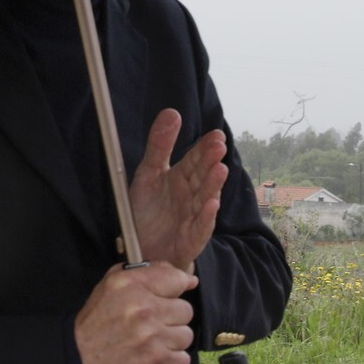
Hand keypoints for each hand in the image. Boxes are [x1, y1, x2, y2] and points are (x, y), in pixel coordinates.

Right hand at [75, 263, 198, 363]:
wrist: (78, 355)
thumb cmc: (97, 319)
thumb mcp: (113, 284)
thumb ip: (149, 273)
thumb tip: (188, 279)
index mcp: (132, 285)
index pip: (177, 279)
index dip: (176, 289)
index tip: (169, 297)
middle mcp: (144, 308)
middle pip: (186, 310)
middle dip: (172, 317)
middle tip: (153, 323)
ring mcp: (151, 335)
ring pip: (186, 335)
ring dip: (172, 340)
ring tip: (153, 341)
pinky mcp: (155, 360)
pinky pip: (183, 359)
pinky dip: (171, 360)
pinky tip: (155, 355)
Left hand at [129, 109, 225, 272]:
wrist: (143, 251)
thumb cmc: (148, 213)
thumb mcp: (148, 174)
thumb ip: (159, 144)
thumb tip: (172, 112)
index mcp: (181, 179)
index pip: (195, 160)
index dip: (204, 148)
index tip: (216, 135)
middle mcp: (191, 196)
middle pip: (202, 177)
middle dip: (210, 162)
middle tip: (219, 146)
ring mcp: (193, 217)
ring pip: (205, 199)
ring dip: (213, 185)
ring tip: (220, 170)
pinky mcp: (191, 238)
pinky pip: (200, 227)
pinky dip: (206, 216)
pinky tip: (211, 204)